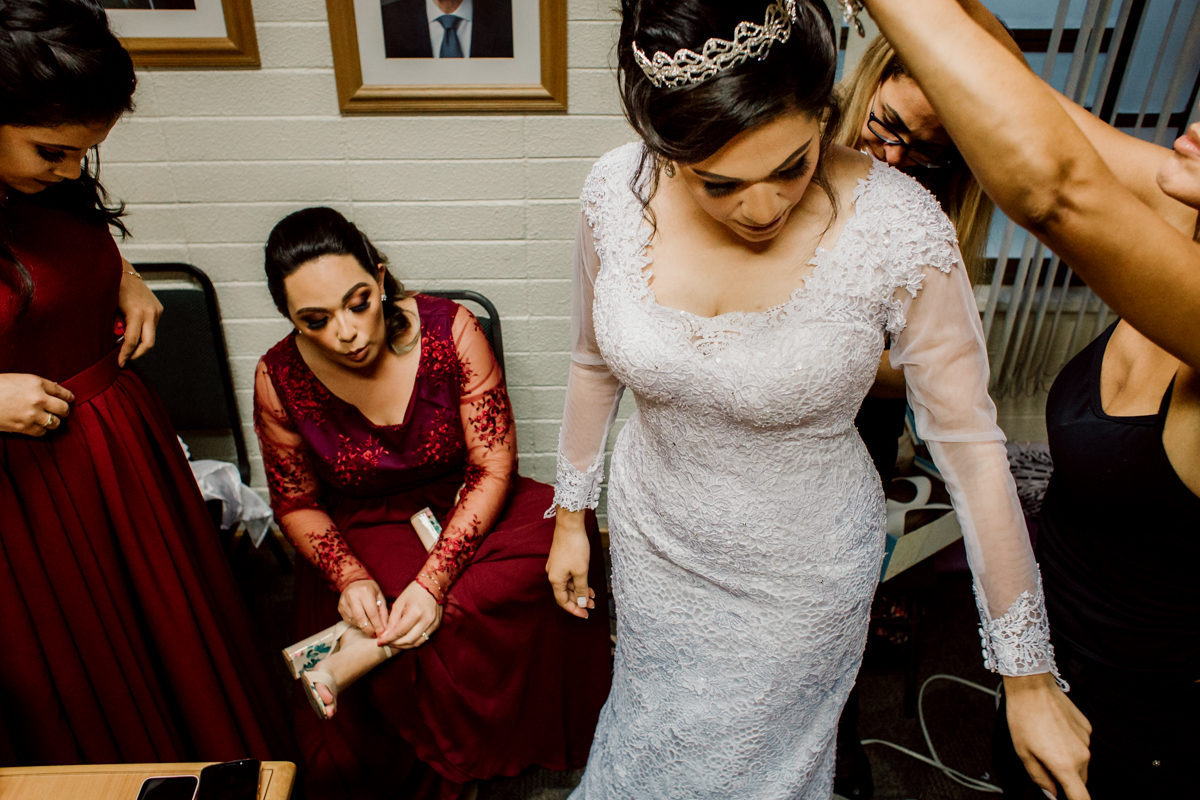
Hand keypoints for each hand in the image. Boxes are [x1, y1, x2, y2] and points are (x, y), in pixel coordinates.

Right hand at [0, 373, 74, 435]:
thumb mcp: (21, 379)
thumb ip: (40, 385)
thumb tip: (56, 390)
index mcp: (37, 383)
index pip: (61, 391)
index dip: (68, 396)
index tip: (70, 399)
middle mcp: (38, 399)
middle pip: (64, 409)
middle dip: (65, 411)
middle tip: (62, 412)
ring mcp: (31, 414)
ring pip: (56, 423)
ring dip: (54, 422)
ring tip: (50, 419)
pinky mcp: (23, 427)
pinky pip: (42, 432)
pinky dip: (42, 430)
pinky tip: (38, 426)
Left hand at [117, 263, 162, 366]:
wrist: (121, 271)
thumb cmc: (109, 289)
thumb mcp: (109, 310)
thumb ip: (114, 327)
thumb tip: (115, 343)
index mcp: (136, 312)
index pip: (131, 341)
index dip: (125, 354)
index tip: (119, 363)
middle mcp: (150, 312)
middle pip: (148, 343)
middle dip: (136, 354)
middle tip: (125, 359)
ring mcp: (156, 310)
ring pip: (151, 335)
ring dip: (139, 342)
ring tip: (125, 344)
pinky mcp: (158, 308)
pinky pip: (151, 326)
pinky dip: (142, 332)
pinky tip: (131, 330)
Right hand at [338, 579, 387, 637]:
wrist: (353, 580)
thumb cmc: (369, 589)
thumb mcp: (380, 596)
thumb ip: (383, 612)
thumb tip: (384, 628)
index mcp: (365, 592)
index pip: (372, 613)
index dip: (377, 626)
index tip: (382, 634)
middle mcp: (352, 596)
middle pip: (361, 619)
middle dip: (369, 629)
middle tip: (375, 635)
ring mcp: (344, 602)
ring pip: (354, 621)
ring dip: (363, 627)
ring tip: (370, 626)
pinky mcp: (340, 607)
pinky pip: (349, 620)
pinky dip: (357, 623)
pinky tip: (361, 620)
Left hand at [377, 581, 442, 648]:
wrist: (432, 585)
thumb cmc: (413, 592)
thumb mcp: (399, 603)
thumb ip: (392, 621)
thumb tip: (385, 635)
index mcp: (415, 613)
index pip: (399, 632)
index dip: (388, 639)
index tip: (379, 642)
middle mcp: (426, 620)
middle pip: (408, 640)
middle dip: (395, 644)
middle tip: (386, 643)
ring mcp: (433, 624)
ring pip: (417, 643)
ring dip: (404, 646)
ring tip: (395, 643)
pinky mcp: (436, 626)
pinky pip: (424, 639)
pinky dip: (413, 642)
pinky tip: (405, 639)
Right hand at [546, 508, 594, 618]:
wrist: (569, 526)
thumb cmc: (574, 547)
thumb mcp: (581, 572)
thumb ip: (580, 589)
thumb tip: (580, 603)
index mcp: (555, 580)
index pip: (563, 601)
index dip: (574, 610)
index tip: (585, 615)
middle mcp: (553, 574)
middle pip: (565, 594)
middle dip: (579, 601)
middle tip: (592, 607)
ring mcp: (557, 567)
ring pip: (568, 585)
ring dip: (580, 592)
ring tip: (593, 597)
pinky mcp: (561, 560)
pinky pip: (569, 576)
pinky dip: (578, 582)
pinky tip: (588, 584)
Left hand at [1004, 672, 1091, 799]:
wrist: (1032, 687)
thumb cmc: (1024, 717)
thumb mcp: (1023, 753)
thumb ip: (1039, 777)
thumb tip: (1051, 793)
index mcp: (1065, 765)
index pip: (1081, 798)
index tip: (1068, 799)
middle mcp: (1082, 755)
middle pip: (1079, 780)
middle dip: (1065, 779)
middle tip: (1044, 763)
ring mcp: (1087, 740)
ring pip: (1081, 762)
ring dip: (1068, 760)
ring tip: (1046, 741)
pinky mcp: (1087, 727)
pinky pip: (1081, 744)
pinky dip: (1070, 744)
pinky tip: (1054, 730)